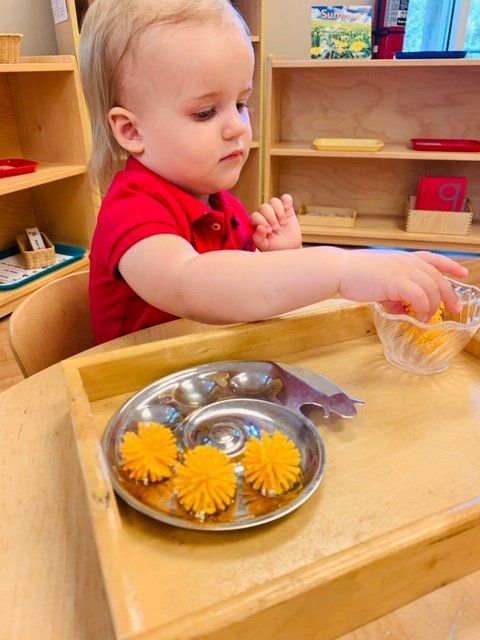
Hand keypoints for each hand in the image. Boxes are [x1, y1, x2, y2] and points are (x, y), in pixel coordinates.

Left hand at [251, 194, 301, 250]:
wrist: (289, 248)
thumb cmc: (274, 248)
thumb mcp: (265, 247)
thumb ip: (259, 239)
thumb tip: (260, 228)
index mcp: (256, 223)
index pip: (255, 215)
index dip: (262, 221)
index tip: (269, 231)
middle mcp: (264, 215)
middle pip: (264, 207)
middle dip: (271, 218)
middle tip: (276, 229)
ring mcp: (276, 211)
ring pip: (274, 201)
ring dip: (279, 212)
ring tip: (283, 223)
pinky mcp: (287, 209)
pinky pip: (285, 198)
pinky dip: (287, 201)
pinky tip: (288, 209)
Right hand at [338, 249, 467, 320]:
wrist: (340, 270)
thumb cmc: (354, 275)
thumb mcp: (379, 282)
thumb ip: (393, 294)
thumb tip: (401, 308)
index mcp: (403, 258)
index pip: (433, 258)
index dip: (450, 266)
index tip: (462, 273)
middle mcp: (407, 261)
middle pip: (437, 277)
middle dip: (449, 294)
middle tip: (454, 308)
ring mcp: (403, 270)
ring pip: (431, 288)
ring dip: (433, 306)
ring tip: (427, 318)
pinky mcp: (396, 281)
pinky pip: (419, 297)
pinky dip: (422, 309)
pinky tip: (418, 317)